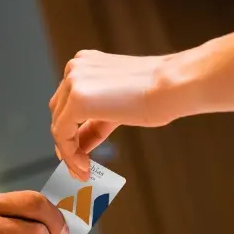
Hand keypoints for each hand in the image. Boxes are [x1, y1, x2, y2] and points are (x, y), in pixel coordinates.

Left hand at [49, 50, 180, 179]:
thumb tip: (79, 144)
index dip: (70, 131)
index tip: (76, 154)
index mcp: (84, 63)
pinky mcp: (77, 100)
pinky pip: (62, 133)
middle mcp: (74, 68)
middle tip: (78, 166)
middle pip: (59, 113)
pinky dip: (69, 154)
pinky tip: (82, 167)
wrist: (175, 86)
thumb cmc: (159, 93)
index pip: (67, 102)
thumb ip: (96, 121)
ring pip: (59, 125)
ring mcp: (73, 81)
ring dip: (68, 152)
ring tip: (82, 171)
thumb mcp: (118, 106)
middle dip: (67, 142)